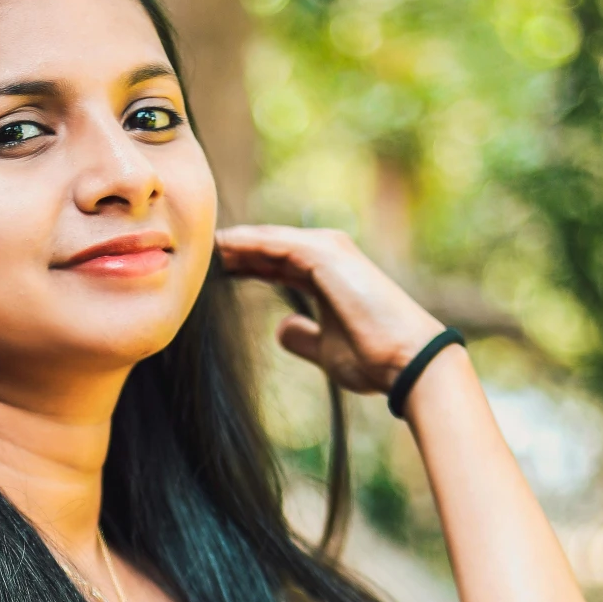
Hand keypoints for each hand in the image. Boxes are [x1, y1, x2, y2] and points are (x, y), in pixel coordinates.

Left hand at [215, 224, 443, 396]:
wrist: (405, 360)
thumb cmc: (373, 358)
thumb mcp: (326, 350)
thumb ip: (303, 337)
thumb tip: (281, 329)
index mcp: (327, 276)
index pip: (277, 264)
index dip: (245, 265)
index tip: (213, 272)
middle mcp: (328, 255)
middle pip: (269, 248)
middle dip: (235, 250)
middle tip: (197, 253)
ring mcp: (328, 251)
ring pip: (270, 241)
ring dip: (236, 242)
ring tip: (201, 246)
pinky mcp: (326, 254)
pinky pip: (277, 244)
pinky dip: (250, 243)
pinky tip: (223, 247)